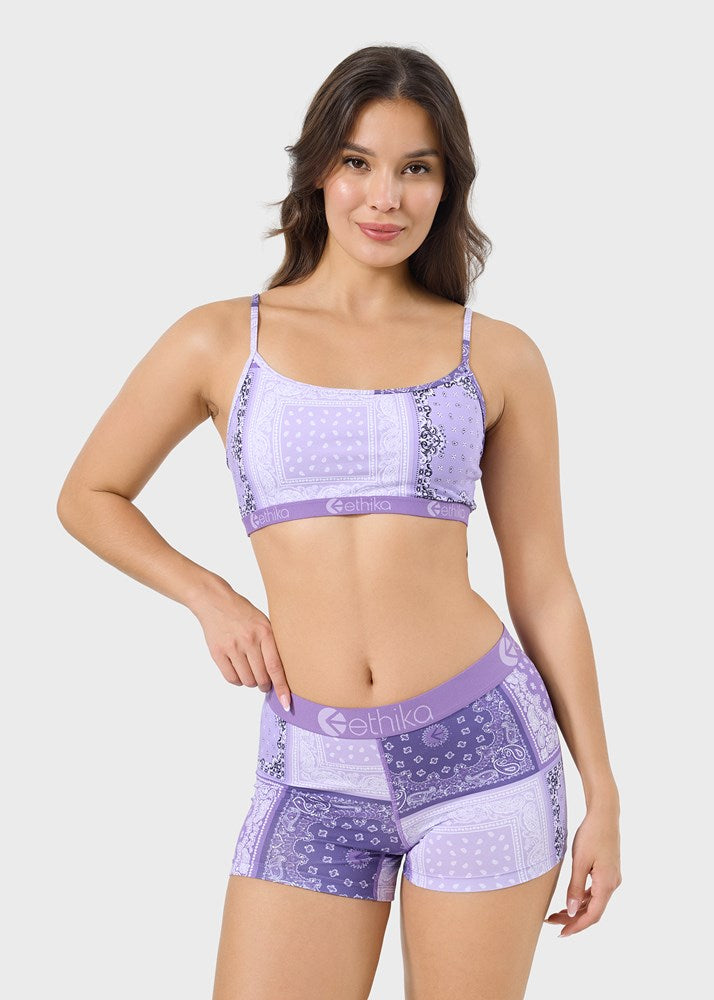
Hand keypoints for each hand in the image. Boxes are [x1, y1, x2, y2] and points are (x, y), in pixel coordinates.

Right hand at [190, 582, 292, 709]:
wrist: (215, 601)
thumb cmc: (243, 613)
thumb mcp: (263, 622)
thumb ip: (272, 644)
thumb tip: (279, 674)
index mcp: (265, 632)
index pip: (276, 667)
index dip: (282, 687)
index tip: (286, 703)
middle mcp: (249, 640)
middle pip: (261, 678)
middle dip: (265, 684)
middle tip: (264, 681)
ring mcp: (232, 647)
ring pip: (247, 680)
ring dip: (251, 682)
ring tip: (250, 671)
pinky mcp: (217, 652)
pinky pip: (231, 678)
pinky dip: (237, 680)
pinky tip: (238, 671)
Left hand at [545, 797, 621, 937]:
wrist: (604, 814)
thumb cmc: (591, 834)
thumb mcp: (580, 861)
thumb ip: (576, 888)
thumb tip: (572, 912)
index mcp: (607, 884)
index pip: (593, 915)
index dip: (577, 926)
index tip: (561, 933)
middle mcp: (612, 884)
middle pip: (593, 911)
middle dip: (573, 919)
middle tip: (552, 922)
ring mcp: (612, 878)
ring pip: (594, 902)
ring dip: (577, 909)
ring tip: (556, 913)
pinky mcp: (608, 871)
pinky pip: (596, 891)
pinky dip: (583, 898)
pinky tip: (571, 899)